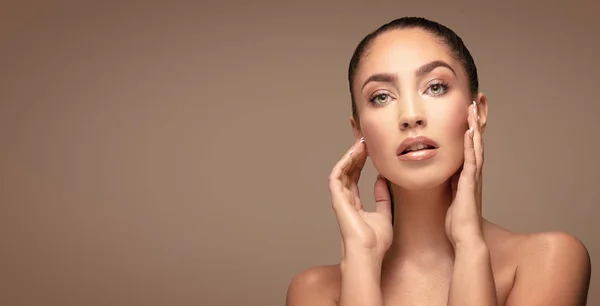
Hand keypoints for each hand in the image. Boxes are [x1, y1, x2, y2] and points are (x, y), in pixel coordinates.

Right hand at [328, 137, 392, 259]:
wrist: (368, 253)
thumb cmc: (376, 241)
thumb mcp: (385, 214)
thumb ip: (382, 197)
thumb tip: (381, 179)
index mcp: (355, 203)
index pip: (354, 176)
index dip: (360, 161)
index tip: (368, 148)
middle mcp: (345, 199)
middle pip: (347, 170)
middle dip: (354, 154)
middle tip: (363, 138)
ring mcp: (340, 199)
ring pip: (342, 170)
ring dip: (350, 155)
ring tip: (360, 142)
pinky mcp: (337, 199)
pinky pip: (337, 176)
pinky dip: (344, 162)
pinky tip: (354, 152)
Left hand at [445, 101, 484, 246]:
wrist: (464, 237)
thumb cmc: (456, 220)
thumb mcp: (448, 194)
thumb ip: (447, 181)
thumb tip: (438, 171)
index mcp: (466, 173)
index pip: (469, 144)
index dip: (470, 126)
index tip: (469, 108)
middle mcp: (473, 171)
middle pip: (476, 139)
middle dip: (477, 119)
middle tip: (479, 99)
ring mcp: (473, 177)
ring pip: (475, 146)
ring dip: (475, 126)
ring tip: (474, 107)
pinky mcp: (469, 184)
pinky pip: (470, 161)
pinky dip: (469, 145)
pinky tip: (468, 132)